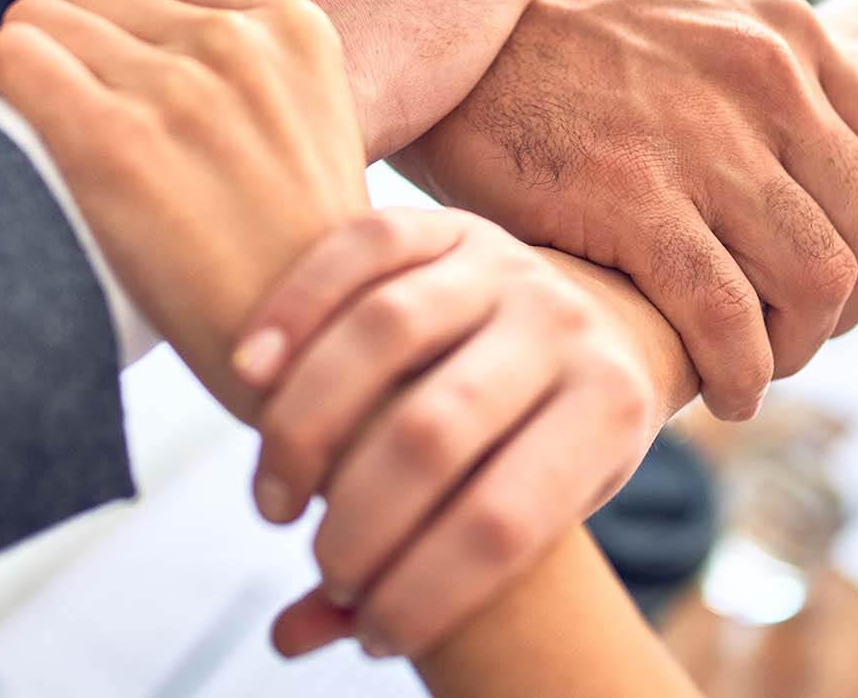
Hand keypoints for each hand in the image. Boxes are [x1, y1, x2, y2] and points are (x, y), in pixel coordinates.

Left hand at [0, 0, 367, 415]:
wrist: (310, 357)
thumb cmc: (301, 266)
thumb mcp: (314, 132)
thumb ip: (251, 74)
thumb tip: (142, 52)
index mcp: (296, 30)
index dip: (119, 23)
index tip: (111, 80)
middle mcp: (239, 42)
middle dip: (69, 49)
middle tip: (65, 119)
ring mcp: (178, 87)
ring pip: (40, 19)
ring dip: (22, 68)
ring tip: (30, 131)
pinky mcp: (112, 140)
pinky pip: (5, 59)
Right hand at [235, 208, 657, 659]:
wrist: (601, 324)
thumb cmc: (551, 445)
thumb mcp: (534, 512)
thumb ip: (425, 571)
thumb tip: (294, 635)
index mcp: (610, 408)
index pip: (505, 520)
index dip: (427, 593)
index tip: (376, 633)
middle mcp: (566, 325)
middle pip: (434, 430)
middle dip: (359, 521)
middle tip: (321, 561)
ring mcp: (507, 263)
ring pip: (386, 331)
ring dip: (306, 426)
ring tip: (275, 500)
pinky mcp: (450, 222)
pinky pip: (361, 248)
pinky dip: (294, 309)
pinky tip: (248, 375)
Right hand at [392, 0, 857, 420]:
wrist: (450, 38)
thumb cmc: (566, 59)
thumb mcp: (694, 36)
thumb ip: (767, 97)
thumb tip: (825, 198)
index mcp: (790, 37)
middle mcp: (766, 77)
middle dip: (851, 311)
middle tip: (795, 335)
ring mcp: (702, 136)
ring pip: (818, 281)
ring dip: (797, 349)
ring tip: (754, 366)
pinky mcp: (630, 193)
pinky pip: (727, 315)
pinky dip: (740, 372)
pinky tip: (718, 390)